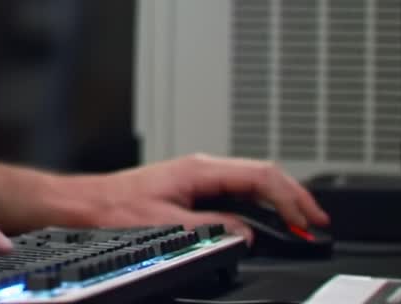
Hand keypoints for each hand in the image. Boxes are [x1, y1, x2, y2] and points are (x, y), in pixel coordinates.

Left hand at [73, 154, 328, 240]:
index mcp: (199, 169)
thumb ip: (209, 227)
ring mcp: (196, 177)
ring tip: (300, 223)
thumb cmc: (112, 208)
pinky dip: (259, 205)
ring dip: (278, 202)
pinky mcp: (190, 189)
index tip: (309, 219)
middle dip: (294, 198)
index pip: (260, 175)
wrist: (83, 204)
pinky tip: (266, 219)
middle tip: (317, 223)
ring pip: (251, 183)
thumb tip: (245, 233)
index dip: (291, 197)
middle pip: (262, 175)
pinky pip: (236, 192)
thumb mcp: (165, 223)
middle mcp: (201, 168)